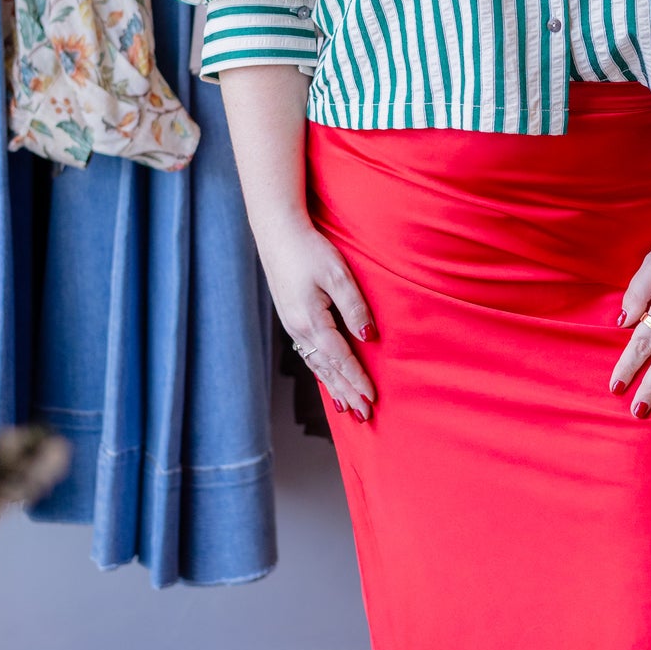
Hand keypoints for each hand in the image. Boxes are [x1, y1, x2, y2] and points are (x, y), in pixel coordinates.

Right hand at [266, 220, 376, 420]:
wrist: (277, 232)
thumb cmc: (309, 250)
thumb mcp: (338, 275)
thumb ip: (354, 308)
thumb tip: (369, 338)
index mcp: (311, 321)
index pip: (340, 359)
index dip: (357, 380)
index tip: (373, 399)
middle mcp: (299, 329)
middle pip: (327, 369)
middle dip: (346, 393)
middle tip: (364, 417)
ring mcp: (292, 325)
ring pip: (316, 364)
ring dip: (332, 386)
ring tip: (347, 407)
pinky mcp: (292, 317)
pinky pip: (308, 353)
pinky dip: (320, 371)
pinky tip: (327, 378)